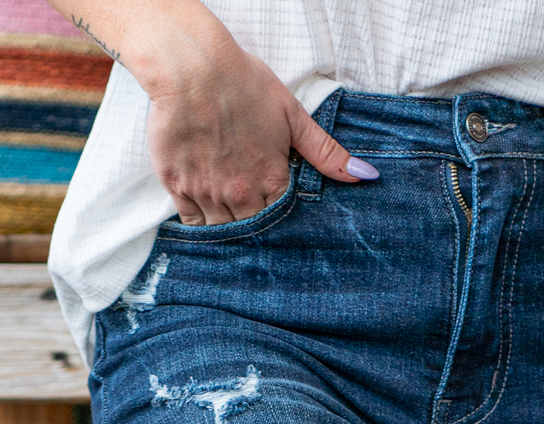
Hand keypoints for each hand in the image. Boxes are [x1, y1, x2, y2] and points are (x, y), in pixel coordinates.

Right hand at [146, 33, 376, 222]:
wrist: (191, 67)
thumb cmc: (242, 83)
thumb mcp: (292, 114)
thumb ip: (325, 151)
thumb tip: (364, 175)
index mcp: (272, 180)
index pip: (284, 221)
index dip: (285, 225)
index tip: (284, 225)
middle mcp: (242, 194)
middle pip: (255, 232)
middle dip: (260, 235)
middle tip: (261, 232)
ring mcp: (208, 193)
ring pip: (224, 232)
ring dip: (232, 233)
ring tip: (236, 227)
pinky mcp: (179, 186)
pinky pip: (193, 223)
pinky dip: (201, 226)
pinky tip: (208, 220)